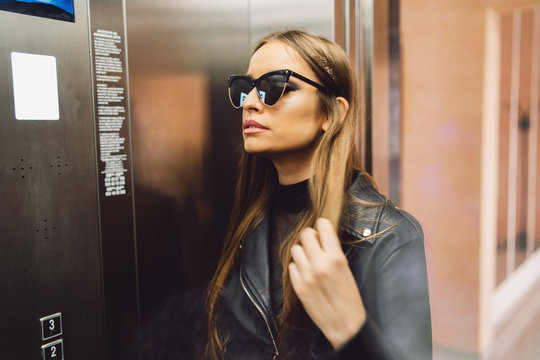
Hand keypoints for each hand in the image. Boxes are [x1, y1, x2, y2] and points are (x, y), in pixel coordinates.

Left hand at [289, 218, 365, 348]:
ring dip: (302, 251)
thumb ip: (333, 253)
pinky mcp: (298, 286)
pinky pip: (291, 266)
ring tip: (309, 259)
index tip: (321, 227)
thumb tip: (322, 238)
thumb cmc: (350, 298)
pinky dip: (297, 267)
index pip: (323, 227)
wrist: (345, 325)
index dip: (322, 225)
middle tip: (314, 242)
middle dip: (310, 236)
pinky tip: (305, 272)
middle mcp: (319, 264)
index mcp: (336, 258)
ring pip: (295, 249)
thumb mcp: (346, 269)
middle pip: (305, 235)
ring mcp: (306, 275)